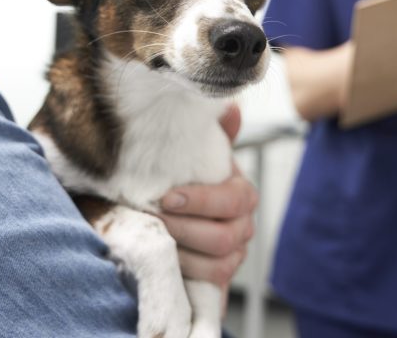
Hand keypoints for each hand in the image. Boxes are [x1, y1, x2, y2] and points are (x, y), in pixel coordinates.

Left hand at [158, 105, 257, 286]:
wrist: (169, 209)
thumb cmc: (183, 177)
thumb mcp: (194, 152)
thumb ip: (214, 130)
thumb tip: (232, 108)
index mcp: (242, 195)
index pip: (233, 201)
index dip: (202, 201)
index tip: (167, 197)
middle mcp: (243, 228)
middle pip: (224, 239)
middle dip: (185, 229)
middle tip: (153, 218)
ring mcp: (232, 257)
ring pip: (217, 266)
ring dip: (181, 254)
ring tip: (153, 239)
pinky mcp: (216, 281)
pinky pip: (209, 288)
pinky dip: (186, 278)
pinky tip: (164, 264)